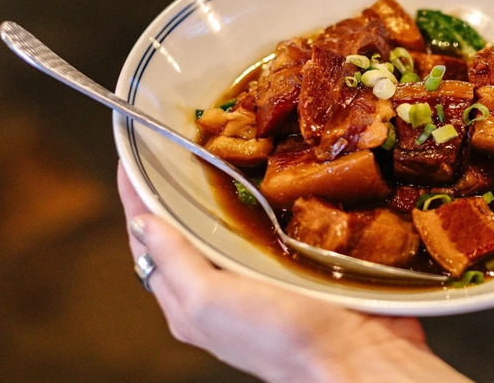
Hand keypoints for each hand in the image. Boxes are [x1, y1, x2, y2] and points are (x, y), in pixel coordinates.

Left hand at [118, 164, 468, 381]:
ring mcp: (262, 272)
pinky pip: (277, 220)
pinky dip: (271, 193)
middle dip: (181, 183)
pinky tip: (276, 167)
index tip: (133, 151)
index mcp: (190, 299)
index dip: (137, 194)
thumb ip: (175, 263)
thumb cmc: (281, 338)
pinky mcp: (301, 262)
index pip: (151, 238)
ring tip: (227, 140)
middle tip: (184, 136)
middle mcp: (222, 285)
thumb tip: (142, 221)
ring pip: (233, 219)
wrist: (360, 358)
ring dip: (228, 183)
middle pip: (189, 225)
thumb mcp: (211, 304)